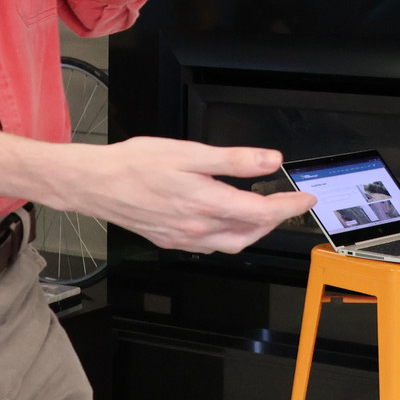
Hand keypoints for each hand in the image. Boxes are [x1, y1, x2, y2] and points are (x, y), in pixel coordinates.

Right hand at [49, 137, 316, 253]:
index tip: (304, 199)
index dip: (289, 207)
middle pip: (250, 233)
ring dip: (254, 231)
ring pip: (231, 244)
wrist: (95, 183)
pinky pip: (209, 246)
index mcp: (206, 204)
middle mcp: (197, 228)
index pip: (262, 213)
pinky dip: (228, 236)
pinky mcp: (170, 240)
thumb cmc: (135, 165)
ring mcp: (184, 238)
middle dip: (275, 220)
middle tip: (288, 204)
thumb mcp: (190, 153)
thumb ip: (234, 160)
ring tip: (264, 213)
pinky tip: (227, 221)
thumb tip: (270, 161)